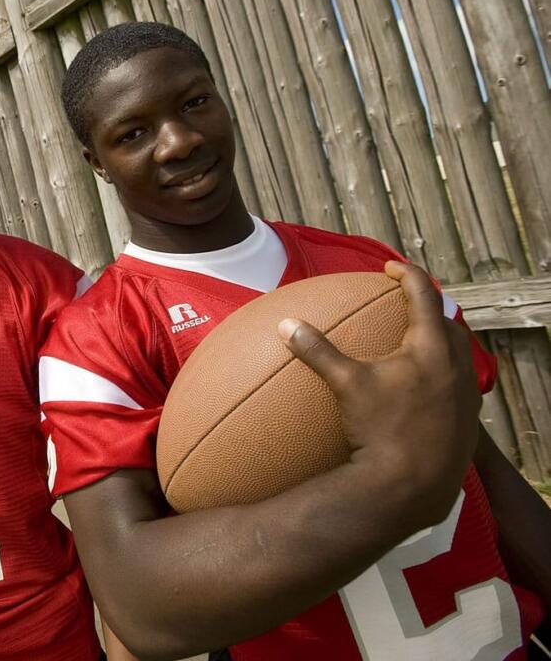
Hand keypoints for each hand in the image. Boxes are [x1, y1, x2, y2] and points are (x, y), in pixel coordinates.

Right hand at [278, 261, 479, 525]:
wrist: (413, 483)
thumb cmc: (382, 429)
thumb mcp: (347, 385)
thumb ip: (318, 351)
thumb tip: (286, 325)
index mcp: (432, 347)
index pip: (424, 295)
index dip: (407, 275)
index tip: (390, 268)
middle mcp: (457, 365)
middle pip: (447, 321)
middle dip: (427, 307)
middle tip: (406, 303)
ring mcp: (466, 394)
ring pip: (457, 353)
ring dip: (438, 339)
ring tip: (415, 341)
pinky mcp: (467, 420)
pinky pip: (458, 382)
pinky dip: (442, 371)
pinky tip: (421, 386)